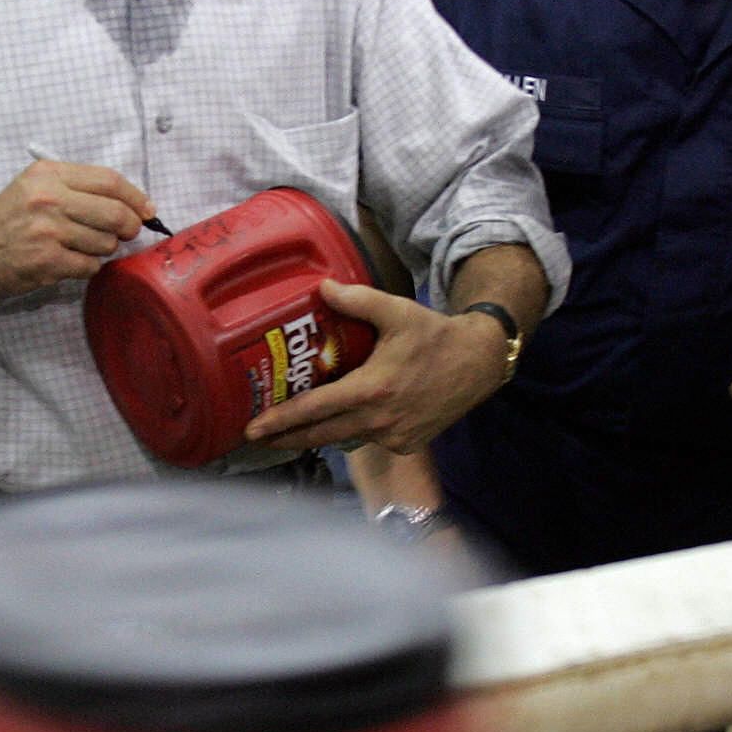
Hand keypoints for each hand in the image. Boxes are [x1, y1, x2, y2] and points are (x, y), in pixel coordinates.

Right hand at [0, 160, 153, 299]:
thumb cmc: (6, 216)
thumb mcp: (35, 185)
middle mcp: (49, 198)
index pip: (109, 181)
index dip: (136, 197)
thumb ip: (77, 187)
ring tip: (81, 246)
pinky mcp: (46, 262)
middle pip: (115, 213)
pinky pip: (90, 266)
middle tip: (127, 233)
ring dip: (103, 249)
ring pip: (105, 243)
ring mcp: (48, 232)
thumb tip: (132, 204)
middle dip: (129, 227)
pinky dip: (87, 267)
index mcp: (49, 173)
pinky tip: (68, 262)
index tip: (148, 209)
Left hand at [245, 282, 511, 454]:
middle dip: (286, 438)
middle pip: (321, 436)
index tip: (253, 429)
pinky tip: (343, 419)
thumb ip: (357, 300)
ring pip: (345, 437)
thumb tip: (322, 288)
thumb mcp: (397, 311)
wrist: (478, 363)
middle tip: (255, 438)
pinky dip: (355, 429)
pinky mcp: (406, 444)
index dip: (281, 421)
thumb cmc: (435, 336)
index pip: (315, 410)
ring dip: (318, 434)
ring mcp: (394, 436)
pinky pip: (370, 438)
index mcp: (372, 389)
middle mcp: (381, 420)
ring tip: (289, 430)